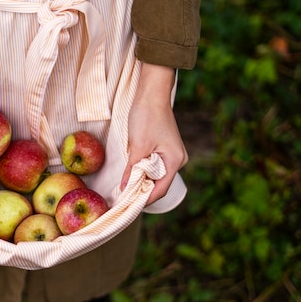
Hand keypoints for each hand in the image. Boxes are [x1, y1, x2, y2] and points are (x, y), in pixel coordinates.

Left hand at [120, 63, 187, 205]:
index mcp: (175, 161)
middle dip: (141, 192)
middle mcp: (178, 160)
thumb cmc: (146, 117)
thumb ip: (131, 170)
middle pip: (159, 184)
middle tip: (123, 200)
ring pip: (156, 175)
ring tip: (125, 189)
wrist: (151, 94)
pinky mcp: (165, 149)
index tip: (128, 207)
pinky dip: (143, 172)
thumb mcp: (137, 146)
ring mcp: (172, 154)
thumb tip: (124, 189)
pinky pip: (154, 166)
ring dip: (141, 181)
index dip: (143, 200)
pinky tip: (131, 175)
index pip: (160, 190)